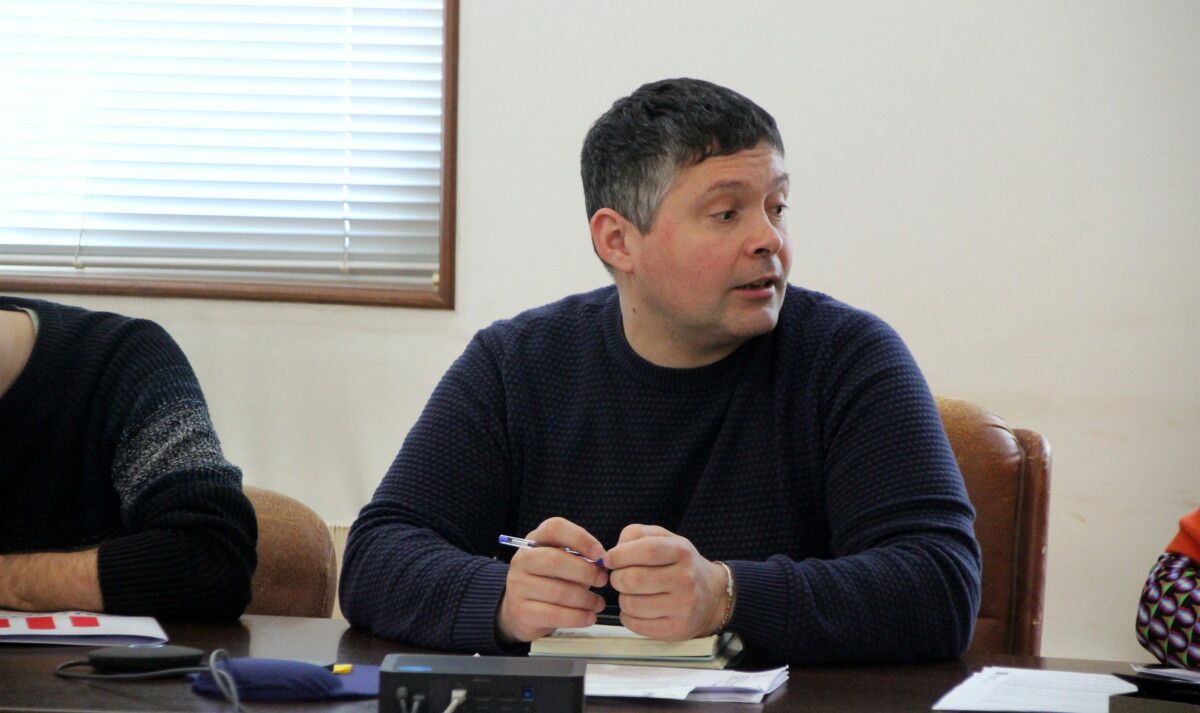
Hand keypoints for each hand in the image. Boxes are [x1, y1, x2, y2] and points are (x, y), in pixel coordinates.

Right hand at [496, 517, 608, 642]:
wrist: (519, 610)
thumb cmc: (549, 580)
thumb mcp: (562, 561)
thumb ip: (580, 557)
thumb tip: (603, 563)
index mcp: (535, 540)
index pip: (555, 528)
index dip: (580, 539)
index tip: (600, 555)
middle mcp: (522, 560)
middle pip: (555, 560)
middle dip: (585, 572)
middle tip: (602, 580)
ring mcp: (518, 586)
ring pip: (558, 591)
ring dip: (585, 599)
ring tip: (598, 603)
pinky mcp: (521, 611)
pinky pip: (554, 614)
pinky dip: (577, 617)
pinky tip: (589, 617)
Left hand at [604, 524, 726, 640]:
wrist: (712, 596)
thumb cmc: (680, 565)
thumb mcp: (665, 539)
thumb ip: (637, 535)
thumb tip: (612, 553)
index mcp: (682, 552)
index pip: (647, 550)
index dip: (620, 554)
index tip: (609, 559)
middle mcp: (686, 579)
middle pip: (633, 579)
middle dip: (617, 578)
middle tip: (620, 577)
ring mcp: (682, 607)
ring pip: (631, 604)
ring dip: (622, 598)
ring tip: (632, 593)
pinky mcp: (676, 629)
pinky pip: (635, 624)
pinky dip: (628, 616)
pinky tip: (638, 608)